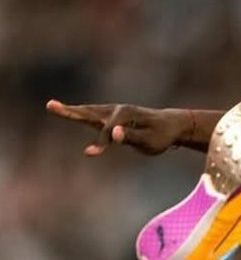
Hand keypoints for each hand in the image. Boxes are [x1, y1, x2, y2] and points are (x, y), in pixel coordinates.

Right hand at [46, 99, 189, 155]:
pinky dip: (79, 113)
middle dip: (71, 112)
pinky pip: (91, 116)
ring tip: (53, 106)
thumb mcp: (150, 140)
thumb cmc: (161, 135)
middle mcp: (117, 110)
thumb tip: (114, 133)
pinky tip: (68, 111)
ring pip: (88, 112)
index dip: (100, 142)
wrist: (170, 125)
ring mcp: (113, 112)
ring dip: (71, 110)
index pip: (108, 131)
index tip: (90, 153)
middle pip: (90, 113)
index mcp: (126, 115)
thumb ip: (131, 137)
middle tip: (50, 105)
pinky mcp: (111, 117)